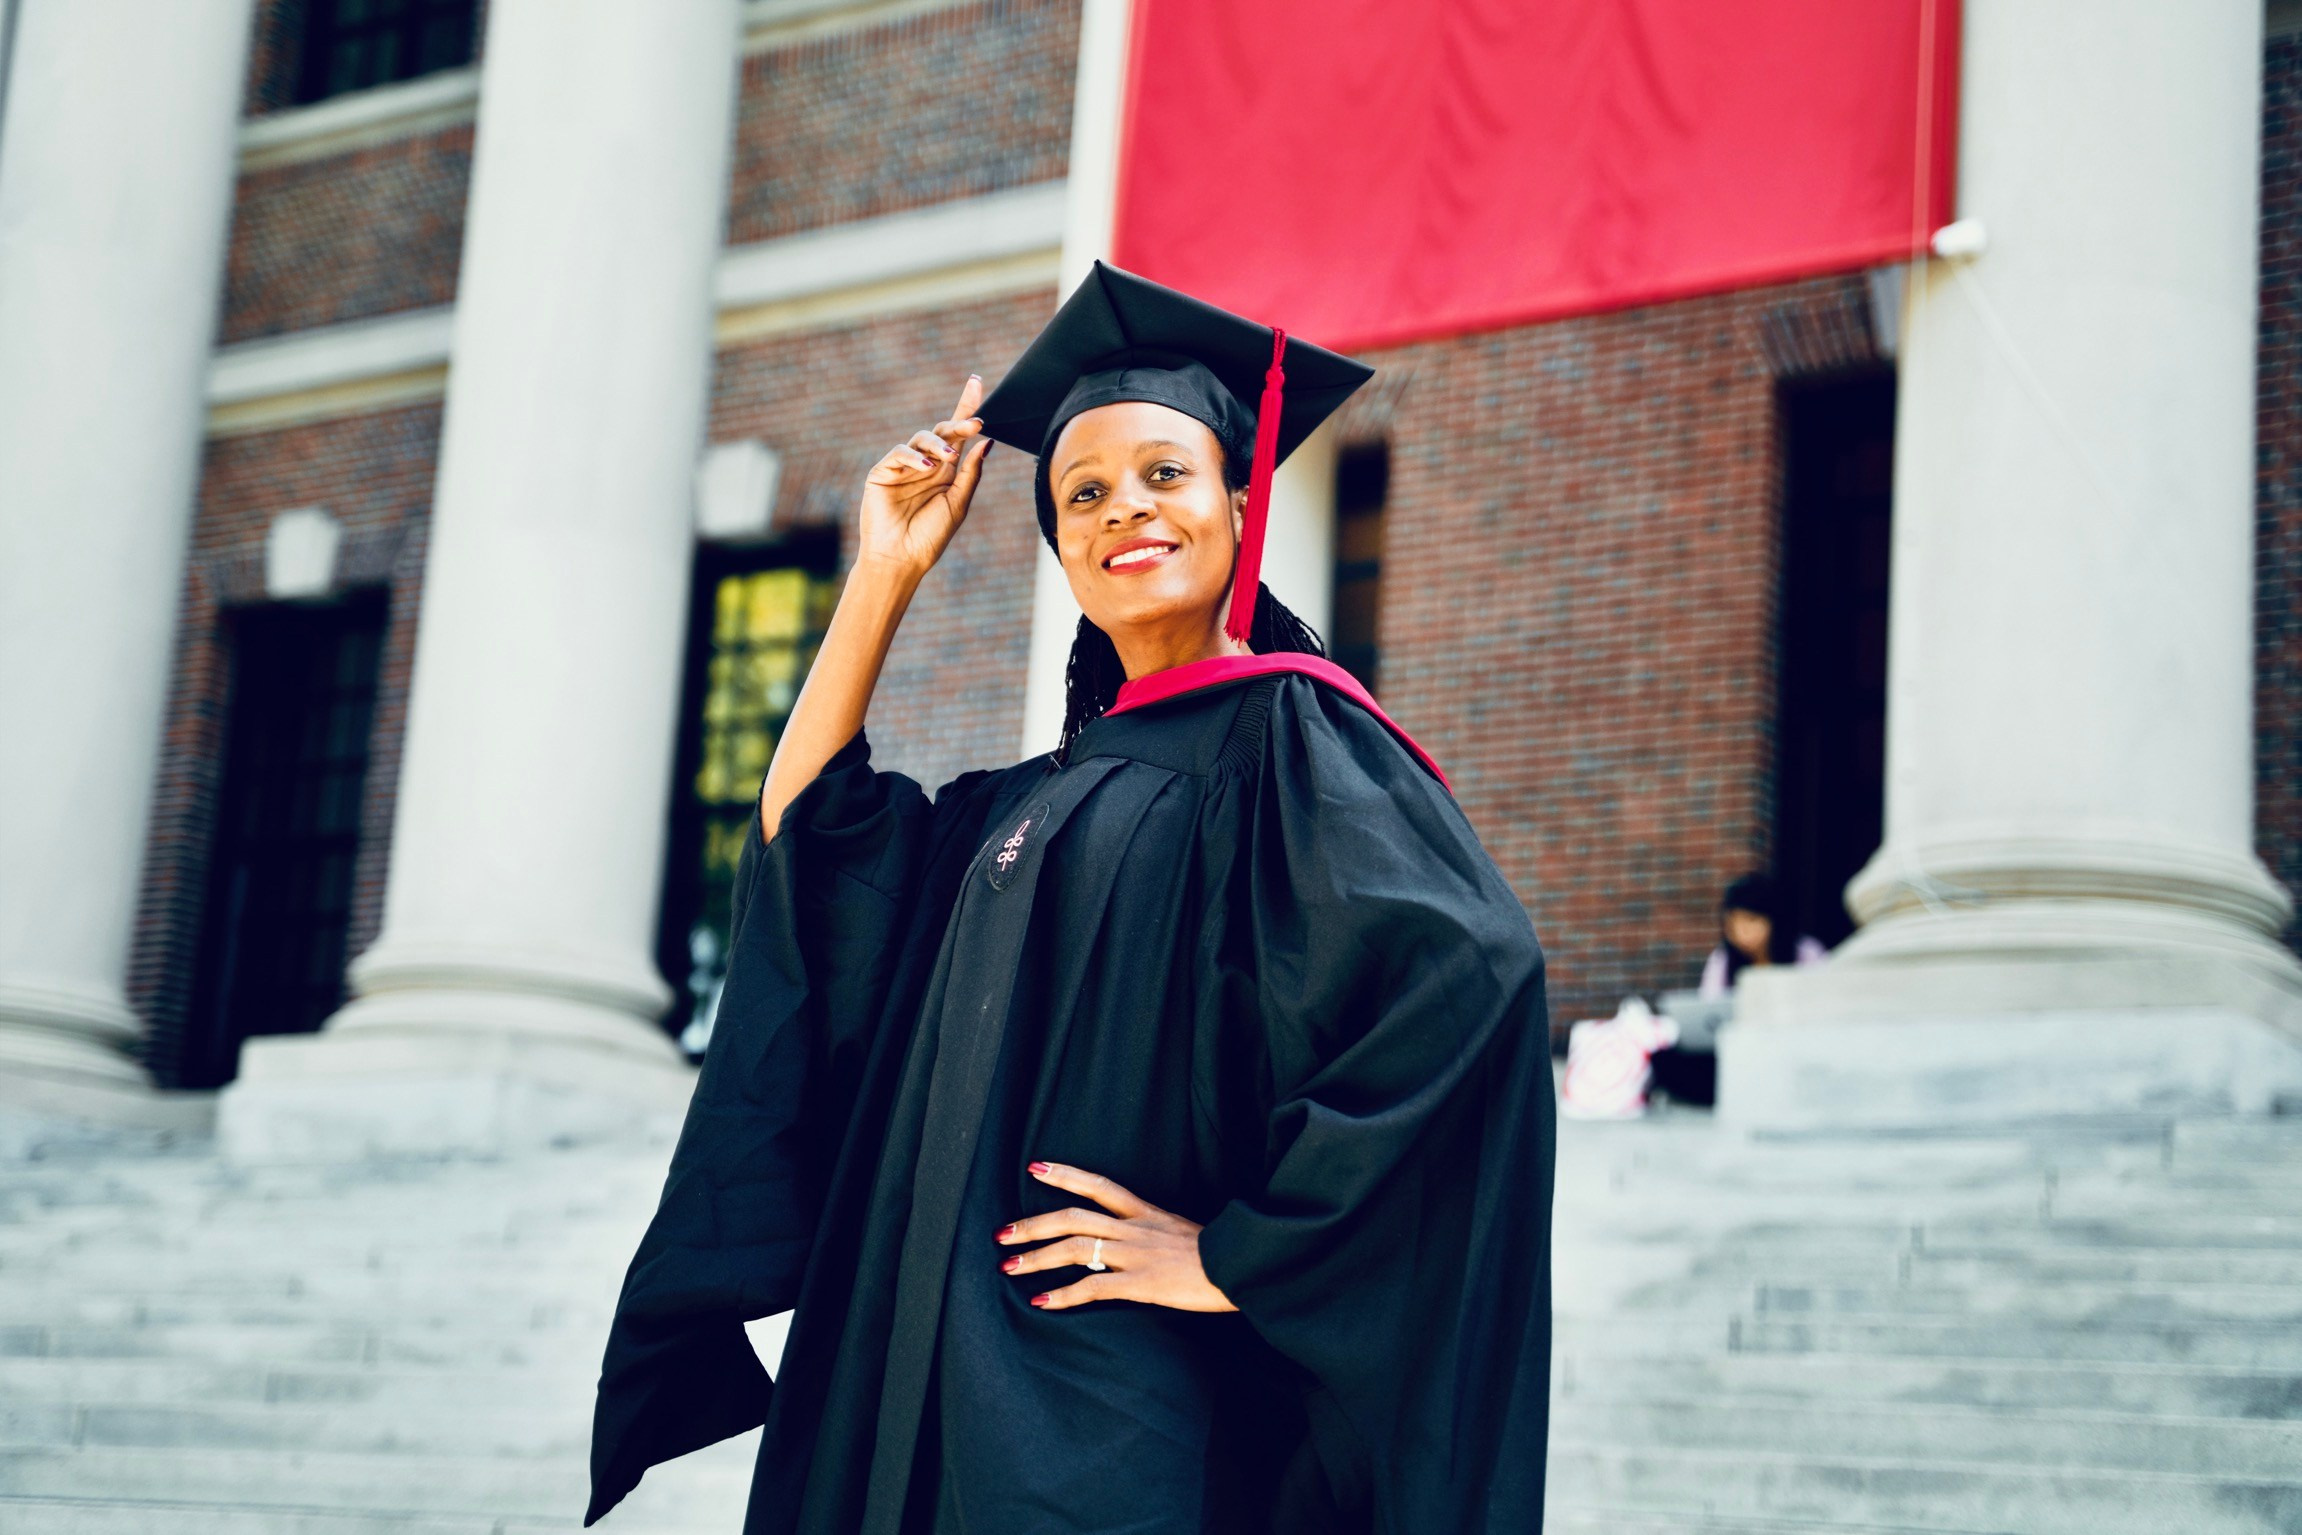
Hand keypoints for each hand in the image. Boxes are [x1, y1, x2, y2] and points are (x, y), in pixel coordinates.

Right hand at [857, 375, 992, 577]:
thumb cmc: (930, 537)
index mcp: (945, 470)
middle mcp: (925, 464)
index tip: (977, 383)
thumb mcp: (958, 503)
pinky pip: (899, 453)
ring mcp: (903, 466)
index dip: (966, 408)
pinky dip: (913, 456)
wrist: (900, 559)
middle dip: (960, 422)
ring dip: (938, 443)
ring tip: (948, 458)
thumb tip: (986, 442)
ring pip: (921, 438)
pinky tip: (925, 467)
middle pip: (942, 430)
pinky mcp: (883, 471)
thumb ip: (971, 473)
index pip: (958, 434)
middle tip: (976, 423)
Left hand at [996, 1161, 1237, 1312]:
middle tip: (1002, 1234)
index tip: (1036, 1167)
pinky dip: (1063, 1295)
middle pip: (1073, 1216)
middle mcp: (1134, 1227)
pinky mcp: (1140, 1283)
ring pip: (1074, 1248)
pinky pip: (1092, 1287)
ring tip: (1009, 1267)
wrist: (1241, 1269)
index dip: (1065, 1174)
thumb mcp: (1183, 1232)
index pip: (1098, 1185)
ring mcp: (1135, 1254)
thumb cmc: (1218, 1256)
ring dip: (1037, 1257)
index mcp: (1146, 1211)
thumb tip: (1134, 1241)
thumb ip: (1154, 1232)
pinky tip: (1042, 1301)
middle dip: (1033, 1223)